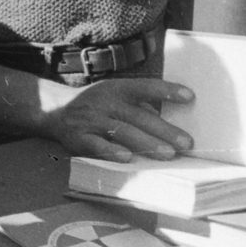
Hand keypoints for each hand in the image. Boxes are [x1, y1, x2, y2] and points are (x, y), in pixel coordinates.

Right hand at [42, 77, 193, 160]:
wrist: (55, 110)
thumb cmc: (96, 104)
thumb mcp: (115, 95)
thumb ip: (140, 105)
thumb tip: (174, 119)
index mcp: (117, 88)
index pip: (144, 87)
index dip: (166, 90)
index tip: (190, 96)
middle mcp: (105, 102)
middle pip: (138, 116)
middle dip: (164, 130)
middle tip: (186, 143)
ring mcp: (91, 119)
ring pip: (122, 131)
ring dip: (146, 143)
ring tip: (168, 154)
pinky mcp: (79, 137)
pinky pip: (96, 145)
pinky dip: (111, 151)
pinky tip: (128, 159)